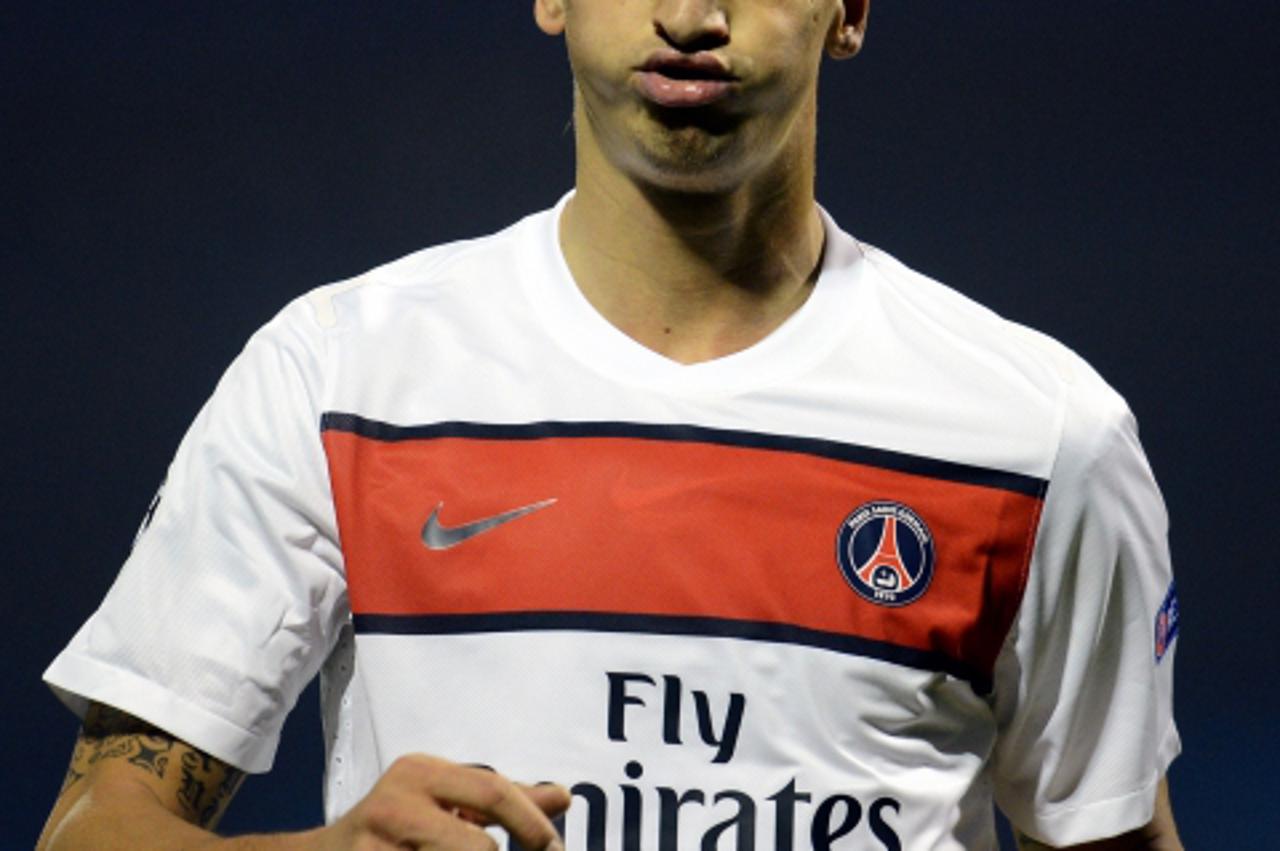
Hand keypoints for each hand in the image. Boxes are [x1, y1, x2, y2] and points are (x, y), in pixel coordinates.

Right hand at [312, 755, 569, 849]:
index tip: (554, 849)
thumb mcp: (443, 802)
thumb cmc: (393, 830)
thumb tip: (563, 796)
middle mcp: (395, 805)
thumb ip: (502, 801)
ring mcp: (375, 848)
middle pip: (479, 849)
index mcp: (420, 772)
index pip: (494, 792)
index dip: (533, 825)